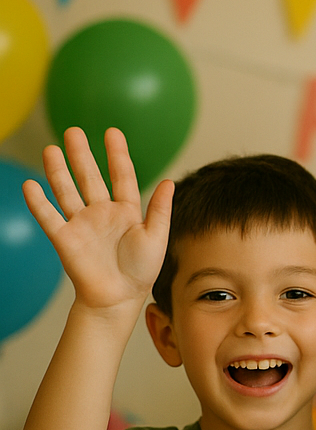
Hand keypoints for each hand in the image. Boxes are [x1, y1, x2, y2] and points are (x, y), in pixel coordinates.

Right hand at [22, 127, 172, 313]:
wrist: (119, 298)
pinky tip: (31, 184)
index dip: (117, 155)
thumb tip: (169, 181)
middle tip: (73, 131)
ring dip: (57, 171)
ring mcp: (81, 223)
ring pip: (67, 191)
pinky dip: (39, 202)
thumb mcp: (156, 237)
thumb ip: (160, 210)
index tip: (112, 132)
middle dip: (81, 155)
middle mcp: (102, 213)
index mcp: (127, 211)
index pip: (122, 176)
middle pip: (89, 178)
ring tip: (51, 149)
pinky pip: (49, 217)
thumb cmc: (141, 270)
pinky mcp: (65, 238)